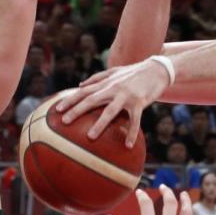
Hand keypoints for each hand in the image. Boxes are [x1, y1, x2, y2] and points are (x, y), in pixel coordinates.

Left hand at [55, 60, 170, 146]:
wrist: (157, 69)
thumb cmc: (135, 73)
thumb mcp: (115, 71)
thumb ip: (97, 78)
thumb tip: (80, 85)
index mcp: (106, 83)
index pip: (84, 91)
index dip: (70, 99)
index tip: (57, 109)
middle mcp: (113, 88)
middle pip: (91, 100)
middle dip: (77, 110)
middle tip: (64, 122)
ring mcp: (126, 95)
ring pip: (110, 111)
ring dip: (99, 124)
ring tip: (90, 137)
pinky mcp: (140, 102)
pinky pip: (134, 120)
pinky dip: (131, 132)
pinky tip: (128, 145)